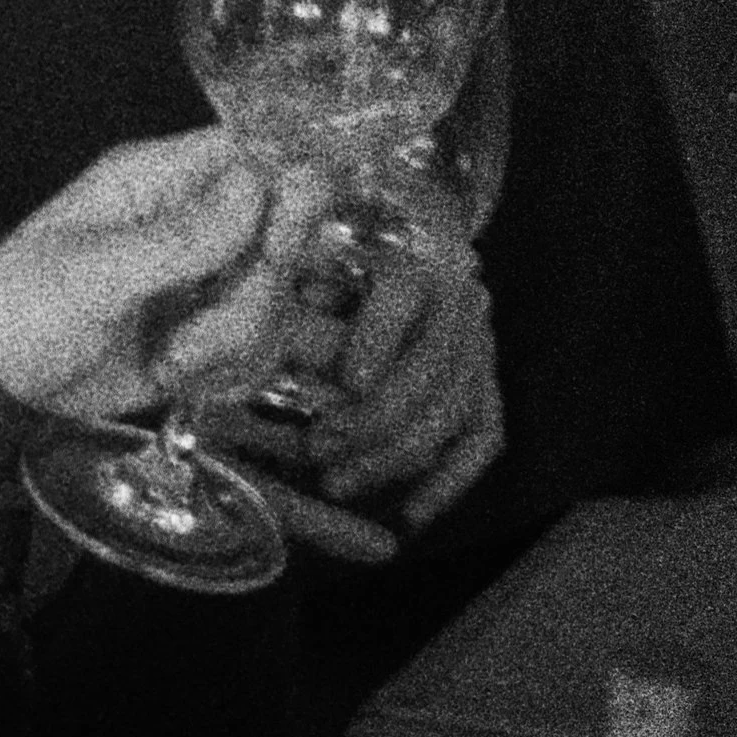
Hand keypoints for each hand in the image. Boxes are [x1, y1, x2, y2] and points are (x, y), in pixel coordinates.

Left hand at [0, 128, 331, 425]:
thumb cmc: (27, 306)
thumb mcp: (95, 273)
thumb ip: (180, 237)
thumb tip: (258, 182)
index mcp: (158, 180)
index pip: (249, 155)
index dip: (284, 189)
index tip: (278, 241)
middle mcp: (192, 220)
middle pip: (280, 231)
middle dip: (256, 287)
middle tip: (207, 320)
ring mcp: (203, 278)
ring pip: (273, 296)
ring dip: (231, 340)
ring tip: (172, 358)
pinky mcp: (206, 330)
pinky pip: (258, 344)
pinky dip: (227, 370)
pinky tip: (176, 376)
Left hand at [307, 242, 502, 539]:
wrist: (410, 223)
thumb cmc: (336, 238)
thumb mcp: (304, 248)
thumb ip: (282, 288)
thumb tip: (249, 340)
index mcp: (416, 248)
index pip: (405, 292)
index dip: (379, 337)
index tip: (348, 380)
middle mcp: (460, 296)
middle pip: (429, 368)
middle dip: (371, 419)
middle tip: (314, 448)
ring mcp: (479, 343)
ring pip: (451, 411)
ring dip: (393, 456)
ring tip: (336, 481)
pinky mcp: (487, 381)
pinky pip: (483, 437)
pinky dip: (450, 480)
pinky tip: (410, 513)